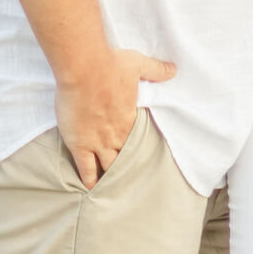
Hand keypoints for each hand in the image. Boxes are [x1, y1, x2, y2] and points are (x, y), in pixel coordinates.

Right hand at [55, 47, 175, 188]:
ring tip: (112, 187)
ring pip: (107, 168)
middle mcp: (116, 136)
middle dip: (127, 168)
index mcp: (130, 120)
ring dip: (110, 177)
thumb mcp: (139, 64)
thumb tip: (173, 69)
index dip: (140, 151)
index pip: (139, 143)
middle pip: (125, 160)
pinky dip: (89, 180)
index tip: (141, 157)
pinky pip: (85, 169)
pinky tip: (91, 189)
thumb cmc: (110, 64)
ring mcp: (97, 142)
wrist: (83, 67)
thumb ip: (156, 70)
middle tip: (129, 178)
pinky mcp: (79, 144)